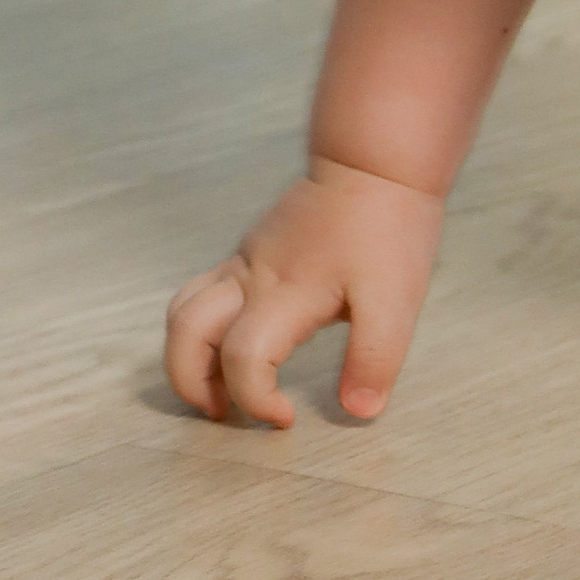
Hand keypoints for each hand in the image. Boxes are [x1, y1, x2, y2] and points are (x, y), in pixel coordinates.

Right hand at [163, 156, 444, 426]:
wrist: (375, 162)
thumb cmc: (387, 229)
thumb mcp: (396, 300)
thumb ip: (375, 358)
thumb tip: (357, 411)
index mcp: (285, 294)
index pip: (242, 358)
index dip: (254, 400)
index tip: (286, 417)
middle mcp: (251, 277)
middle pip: (184, 331)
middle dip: (189, 383)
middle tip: (224, 413)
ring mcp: (245, 260)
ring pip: (184, 309)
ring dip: (188, 356)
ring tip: (222, 387)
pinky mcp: (250, 251)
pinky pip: (203, 292)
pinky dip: (204, 328)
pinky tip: (242, 342)